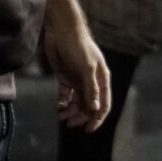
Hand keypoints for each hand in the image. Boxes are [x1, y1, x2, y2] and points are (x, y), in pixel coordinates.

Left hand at [44, 14, 111, 132]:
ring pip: (77, 102)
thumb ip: (90, 88)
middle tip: (69, 124)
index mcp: (101, 79)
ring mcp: (78, 80)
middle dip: (80, 116)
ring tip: (60, 116)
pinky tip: (57, 107)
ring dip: (70, 111)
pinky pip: (66, 96)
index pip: (104, 103)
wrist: (61, 30)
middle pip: (89, 105)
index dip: (98, 118)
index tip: (88, 130)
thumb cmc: (78, 46)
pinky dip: (62, 103)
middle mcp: (91, 81)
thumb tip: (96, 109)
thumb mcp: (86, 67)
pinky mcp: (66, 78)